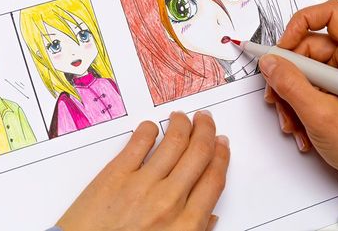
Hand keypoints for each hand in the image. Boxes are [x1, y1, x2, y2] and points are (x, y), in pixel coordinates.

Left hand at [56, 112, 229, 230]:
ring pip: (173, 142)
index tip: (221, 145)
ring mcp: (142, 184)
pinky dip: (148, 129)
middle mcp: (169, 201)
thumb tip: (208, 216)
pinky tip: (151, 127)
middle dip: (206, 132)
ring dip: (182, 124)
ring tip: (182, 117)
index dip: (220, 157)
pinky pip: (139, 142)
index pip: (213, 180)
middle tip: (206, 120)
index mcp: (186, 225)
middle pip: (198, 155)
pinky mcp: (115, 174)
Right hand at [260, 0, 337, 187]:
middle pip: (308, 45)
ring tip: (291, 119)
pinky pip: (306, 85)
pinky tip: (299, 124)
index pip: (331, 13)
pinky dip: (296, 103)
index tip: (283, 47)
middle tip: (276, 95)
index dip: (301, 23)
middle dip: (287, 72)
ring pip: (303, 68)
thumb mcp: (319, 113)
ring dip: (289, 93)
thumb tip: (269, 62)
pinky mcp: (337, 90)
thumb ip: (290, 84)